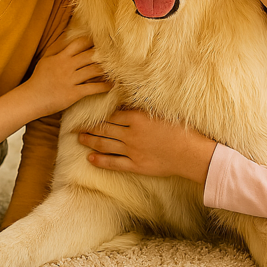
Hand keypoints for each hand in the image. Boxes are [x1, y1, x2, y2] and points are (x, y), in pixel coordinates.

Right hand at [24, 34, 109, 114]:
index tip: (102, 41)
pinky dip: (104, 86)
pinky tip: (111, 85)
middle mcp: (67, 66)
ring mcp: (70, 80)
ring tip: (117, 68)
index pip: (79, 44)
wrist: (32, 98)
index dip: (91, 41)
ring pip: (93, 70)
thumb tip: (67, 38)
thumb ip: (57, 49)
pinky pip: (92, 88)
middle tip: (116, 54)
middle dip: (103, 54)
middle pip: (89, 56)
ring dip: (107, 69)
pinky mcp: (73, 93)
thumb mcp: (45, 60)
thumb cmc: (39, 79)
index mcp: (61, 57)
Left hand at [78, 109, 216, 184]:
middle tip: (75, 125)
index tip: (88, 111)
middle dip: (88, 126)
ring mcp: (132, 151)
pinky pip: (114, 163)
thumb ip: (145, 107)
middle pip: (104, 128)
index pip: (112, 114)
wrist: (192, 154)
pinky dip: (100, 161)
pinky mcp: (136, 165)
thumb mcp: (163, 112)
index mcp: (138, 118)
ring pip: (105, 145)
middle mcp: (131, 134)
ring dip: (90, 141)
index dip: (98, 113)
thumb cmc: (182, 130)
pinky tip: (90, 158)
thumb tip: (130, 100)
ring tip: (79, 138)